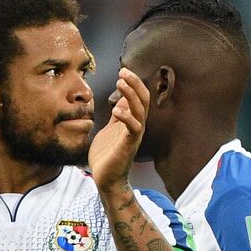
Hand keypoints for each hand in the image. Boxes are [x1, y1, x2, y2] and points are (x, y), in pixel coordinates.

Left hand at [90, 68, 149, 193]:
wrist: (106, 179)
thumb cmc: (108, 155)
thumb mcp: (111, 129)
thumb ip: (119, 115)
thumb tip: (122, 99)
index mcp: (133, 122)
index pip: (139, 98)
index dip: (134, 83)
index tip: (123, 71)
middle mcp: (137, 127)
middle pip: (143, 100)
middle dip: (135, 84)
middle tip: (123, 71)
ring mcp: (134, 136)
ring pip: (140, 111)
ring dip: (131, 95)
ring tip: (121, 82)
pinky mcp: (128, 146)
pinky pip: (133, 128)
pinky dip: (126, 117)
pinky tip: (116, 110)